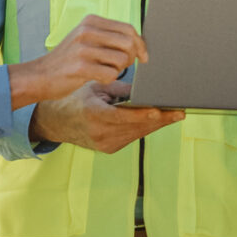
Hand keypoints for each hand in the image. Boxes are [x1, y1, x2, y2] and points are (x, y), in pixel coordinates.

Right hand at [7, 17, 146, 107]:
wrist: (39, 75)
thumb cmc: (68, 60)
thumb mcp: (86, 39)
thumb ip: (109, 36)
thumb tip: (139, 43)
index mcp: (91, 21)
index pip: (128, 28)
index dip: (140, 44)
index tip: (144, 57)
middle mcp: (87, 31)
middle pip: (128, 43)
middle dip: (132, 58)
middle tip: (123, 66)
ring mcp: (83, 48)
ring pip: (121, 60)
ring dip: (119, 70)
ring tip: (107, 71)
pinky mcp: (80, 67)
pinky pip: (110, 74)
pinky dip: (109, 79)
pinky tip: (98, 78)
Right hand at [31, 83, 183, 153]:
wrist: (56, 122)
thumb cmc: (77, 99)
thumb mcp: (96, 88)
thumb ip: (120, 90)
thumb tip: (145, 89)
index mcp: (93, 114)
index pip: (123, 116)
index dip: (144, 115)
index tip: (160, 110)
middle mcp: (99, 132)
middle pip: (136, 126)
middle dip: (160, 119)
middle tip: (180, 111)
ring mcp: (104, 143)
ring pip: (137, 133)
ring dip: (157, 124)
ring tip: (175, 114)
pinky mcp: (109, 148)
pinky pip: (132, 137)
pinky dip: (146, 128)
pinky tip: (160, 120)